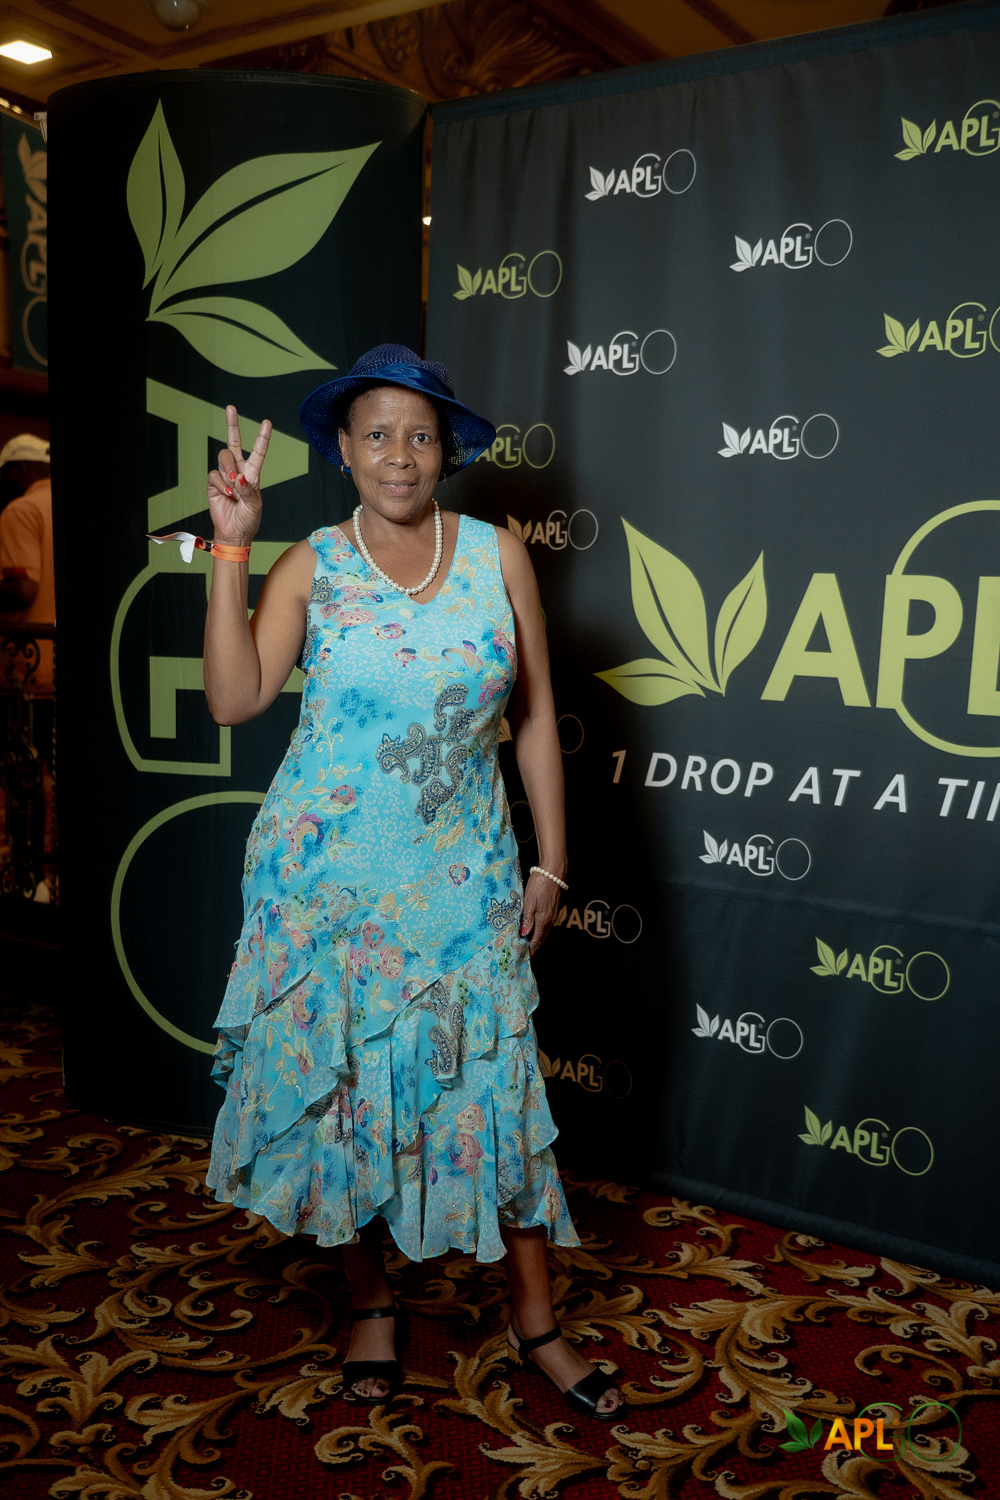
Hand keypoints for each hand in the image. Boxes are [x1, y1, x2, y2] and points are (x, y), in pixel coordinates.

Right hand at [207, 406, 271, 545]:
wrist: (234, 533)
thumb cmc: (249, 519)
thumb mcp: (255, 505)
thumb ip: (248, 490)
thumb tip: (238, 477)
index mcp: (253, 473)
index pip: (258, 452)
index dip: (262, 438)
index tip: (267, 422)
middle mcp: (238, 470)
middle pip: (233, 442)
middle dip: (232, 424)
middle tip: (230, 408)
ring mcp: (224, 475)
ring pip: (224, 458)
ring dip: (228, 469)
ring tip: (233, 486)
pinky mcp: (213, 483)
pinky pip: (214, 475)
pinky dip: (221, 483)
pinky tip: (227, 494)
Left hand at [519, 871, 563, 955]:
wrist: (553, 872)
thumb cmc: (540, 884)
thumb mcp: (529, 901)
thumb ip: (527, 918)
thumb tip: (524, 935)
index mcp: (543, 920)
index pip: (536, 942)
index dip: (529, 952)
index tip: (521, 959)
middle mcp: (549, 921)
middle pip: (540, 940)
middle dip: (531, 949)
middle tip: (520, 956)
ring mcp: (552, 916)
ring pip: (542, 934)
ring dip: (534, 941)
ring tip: (523, 946)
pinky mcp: (552, 911)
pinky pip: (544, 926)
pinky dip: (537, 932)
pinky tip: (530, 931)